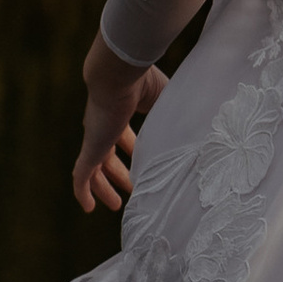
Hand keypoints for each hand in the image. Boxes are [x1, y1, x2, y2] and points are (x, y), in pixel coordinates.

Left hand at [73, 37, 165, 214]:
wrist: (118, 73)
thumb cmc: (143, 81)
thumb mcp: (166, 100)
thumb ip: (176, 115)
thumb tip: (201, 129)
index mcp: (121, 110)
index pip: (123, 134)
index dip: (132, 148)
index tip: (142, 161)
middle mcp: (104, 125)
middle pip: (108, 153)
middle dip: (119, 172)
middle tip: (132, 187)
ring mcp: (95, 138)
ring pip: (95, 168)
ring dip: (104, 187)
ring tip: (116, 204)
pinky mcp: (89, 148)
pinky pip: (81, 176)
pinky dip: (83, 192)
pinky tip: (89, 208)